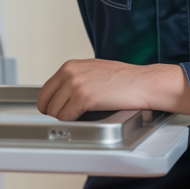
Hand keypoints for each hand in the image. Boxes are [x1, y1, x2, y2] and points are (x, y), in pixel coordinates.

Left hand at [37, 59, 189, 120]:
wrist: (143, 83)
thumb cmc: (124, 80)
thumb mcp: (94, 71)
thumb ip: (76, 79)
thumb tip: (62, 96)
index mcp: (70, 65)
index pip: (46, 90)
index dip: (50, 105)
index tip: (57, 112)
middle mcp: (70, 72)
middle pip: (46, 102)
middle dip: (54, 113)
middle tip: (67, 119)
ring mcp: (75, 84)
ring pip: (54, 112)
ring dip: (64, 119)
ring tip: (79, 118)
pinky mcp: (83, 97)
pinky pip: (66, 117)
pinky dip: (72, 122)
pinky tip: (84, 119)